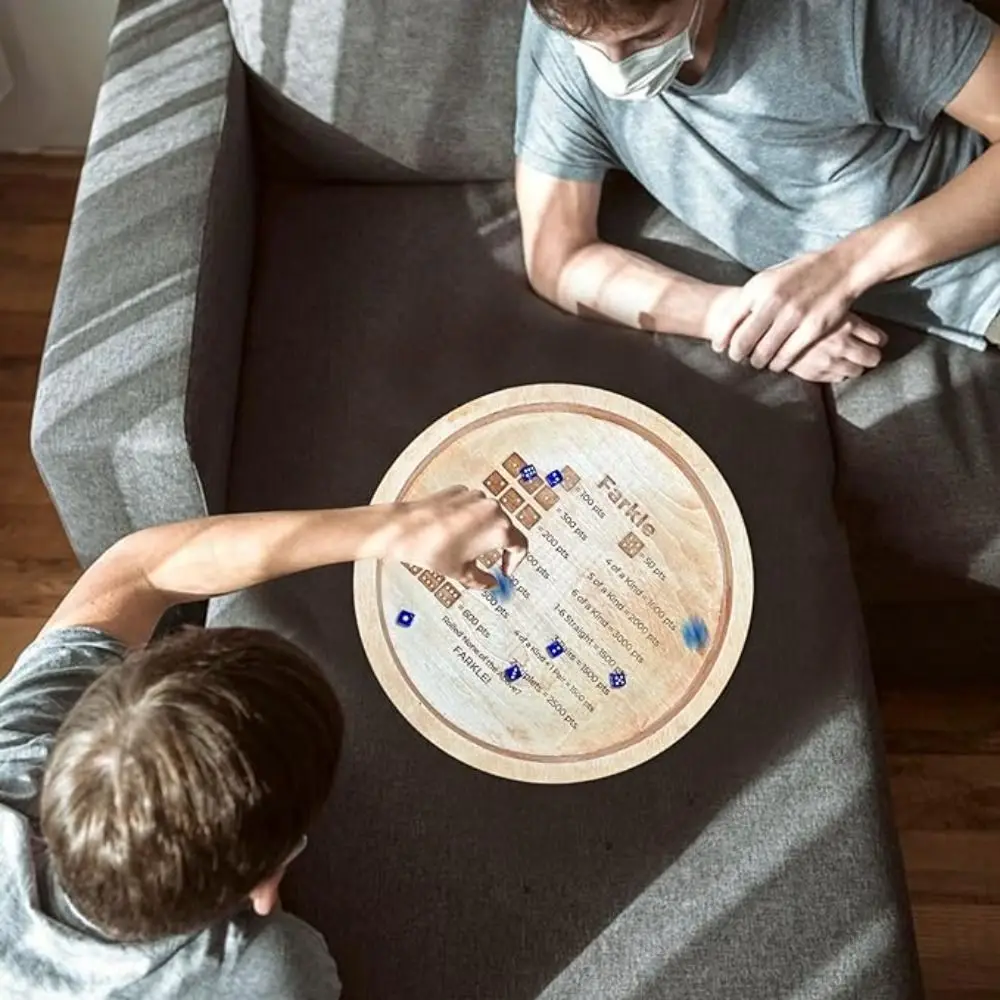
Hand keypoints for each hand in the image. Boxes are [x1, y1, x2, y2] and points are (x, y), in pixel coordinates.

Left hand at [387, 486, 527, 587]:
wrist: (404, 529)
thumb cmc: (431, 548)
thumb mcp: (462, 573)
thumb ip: (483, 581)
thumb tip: (489, 583)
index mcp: (499, 529)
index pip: (521, 546)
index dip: (515, 562)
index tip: (505, 569)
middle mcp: (492, 509)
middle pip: (506, 529)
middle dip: (498, 547)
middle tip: (488, 561)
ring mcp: (476, 497)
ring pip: (489, 517)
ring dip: (483, 532)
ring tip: (465, 548)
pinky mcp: (460, 492)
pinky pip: (473, 507)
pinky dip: (469, 519)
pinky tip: (453, 532)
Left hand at [710, 251, 867, 370]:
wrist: (841, 267)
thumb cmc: (801, 273)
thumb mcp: (770, 277)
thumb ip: (752, 298)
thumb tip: (731, 322)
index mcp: (758, 288)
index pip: (730, 322)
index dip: (722, 339)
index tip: (720, 348)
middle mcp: (772, 302)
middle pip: (743, 341)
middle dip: (737, 354)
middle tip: (737, 358)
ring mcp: (792, 316)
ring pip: (763, 352)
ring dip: (756, 362)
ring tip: (756, 362)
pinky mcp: (811, 329)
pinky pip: (786, 356)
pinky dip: (777, 364)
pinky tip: (776, 364)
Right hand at [784, 314, 884, 382]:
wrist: (767, 329)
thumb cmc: (795, 313)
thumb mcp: (824, 304)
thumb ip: (843, 312)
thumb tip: (864, 316)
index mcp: (847, 324)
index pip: (878, 339)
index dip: (878, 340)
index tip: (874, 340)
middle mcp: (842, 344)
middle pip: (873, 358)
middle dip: (870, 355)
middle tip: (865, 352)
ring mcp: (830, 361)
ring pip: (857, 371)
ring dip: (855, 366)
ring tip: (847, 360)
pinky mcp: (817, 373)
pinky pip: (838, 378)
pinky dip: (838, 372)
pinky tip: (832, 365)